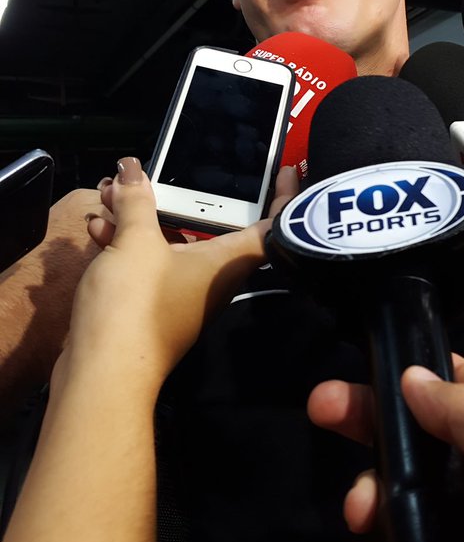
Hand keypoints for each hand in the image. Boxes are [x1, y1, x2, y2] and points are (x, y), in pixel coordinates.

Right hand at [59, 157, 296, 394]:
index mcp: (225, 263)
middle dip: (178, 195)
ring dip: (141, 216)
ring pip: (169, 244)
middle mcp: (211, 280)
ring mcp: (181, 295)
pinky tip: (99, 224)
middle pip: (208, 229)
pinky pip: (146, 263)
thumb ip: (136, 201)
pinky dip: (127, 241)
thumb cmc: (135, 304)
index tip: (285, 172)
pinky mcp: (151, 307)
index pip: (270, 228)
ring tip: (111, 189)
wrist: (103, 374)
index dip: (282, 199)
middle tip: (156, 171)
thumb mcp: (136, 242)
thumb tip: (133, 167)